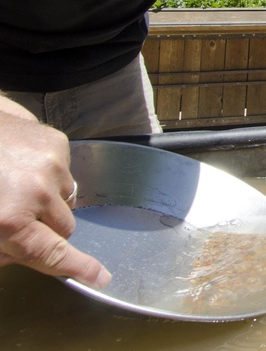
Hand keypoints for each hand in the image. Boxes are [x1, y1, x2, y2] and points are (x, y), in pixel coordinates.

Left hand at [0, 116, 110, 287]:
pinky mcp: (57, 143)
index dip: (79, 267)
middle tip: (20, 215)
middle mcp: (37, 193)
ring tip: (15, 180)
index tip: (101, 277)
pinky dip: (47, 171)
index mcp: (12, 219)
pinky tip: (22, 162)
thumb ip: (2, 249)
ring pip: (67, 197)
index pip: (54, 252)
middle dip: (48, 227)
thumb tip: (20, 255)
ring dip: (47, 196)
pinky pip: (65, 170)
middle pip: (65, 226)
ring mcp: (51, 165)